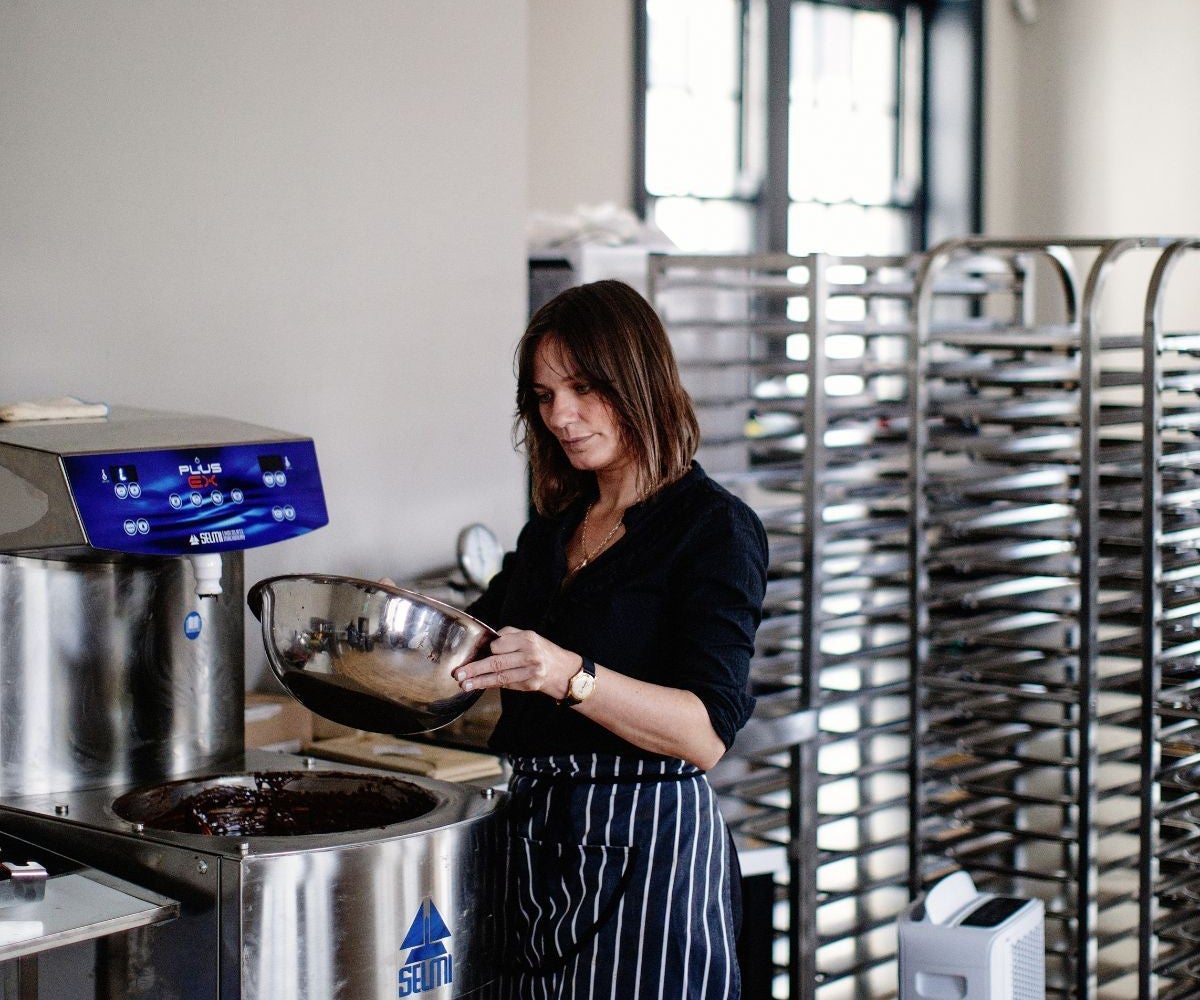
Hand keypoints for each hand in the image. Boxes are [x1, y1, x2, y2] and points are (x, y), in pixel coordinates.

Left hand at [453, 626, 575, 699]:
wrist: (564, 669)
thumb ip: (508, 637)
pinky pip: (506, 684)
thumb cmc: (541, 650)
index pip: (498, 645)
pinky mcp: (530, 685)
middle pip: (497, 663)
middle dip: (475, 669)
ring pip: (500, 677)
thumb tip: (484, 643)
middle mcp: (530, 655)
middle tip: (459, 674)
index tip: (471, 654)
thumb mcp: (529, 636)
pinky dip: (491, 685)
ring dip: (480, 682)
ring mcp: (531, 672)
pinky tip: (479, 685)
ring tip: (464, 684)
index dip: (485, 650)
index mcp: (527, 639)